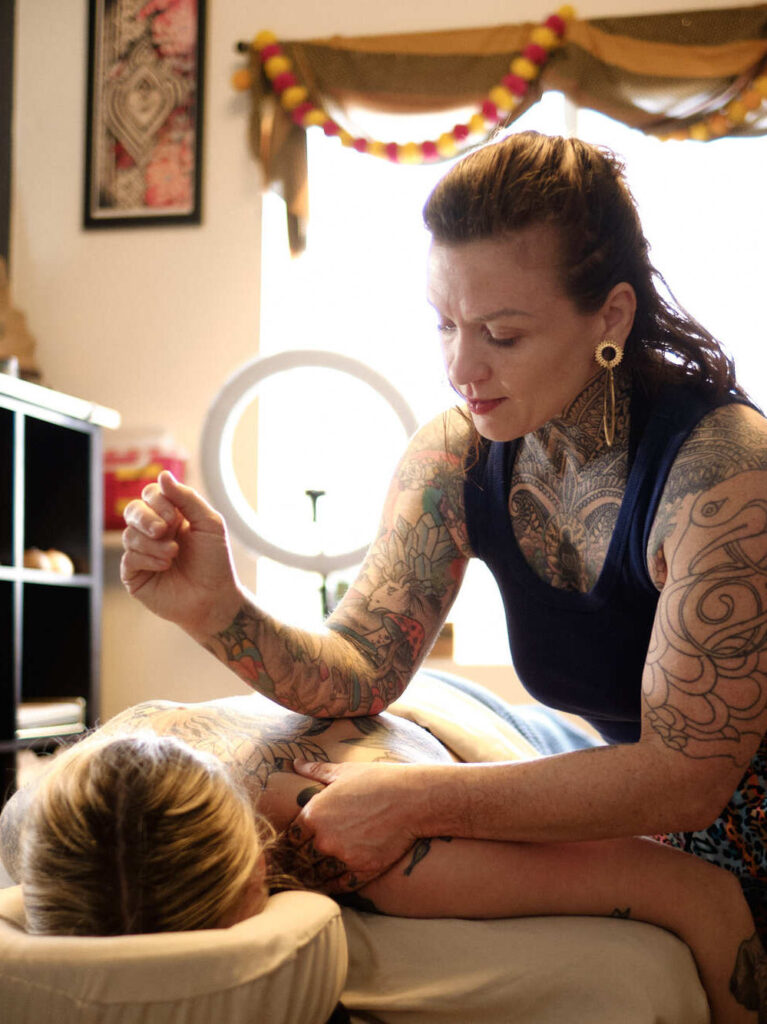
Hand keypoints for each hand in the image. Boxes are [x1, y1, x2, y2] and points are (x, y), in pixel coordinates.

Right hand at [121, 471, 241, 638]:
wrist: (215, 598)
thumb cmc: (215, 562)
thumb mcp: (209, 523)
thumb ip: (187, 498)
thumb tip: (162, 475)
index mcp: (171, 516)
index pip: (150, 494)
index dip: (158, 500)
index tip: (175, 516)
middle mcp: (153, 532)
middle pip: (132, 510)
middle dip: (147, 518)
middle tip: (165, 529)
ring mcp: (142, 553)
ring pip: (129, 534)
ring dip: (153, 543)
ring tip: (173, 555)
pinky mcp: (135, 575)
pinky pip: (129, 557)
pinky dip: (148, 559)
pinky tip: (165, 566)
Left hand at [288, 759, 425, 890]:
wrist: (412, 798)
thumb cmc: (377, 780)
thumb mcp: (343, 771)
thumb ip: (316, 770)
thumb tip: (295, 762)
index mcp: (313, 814)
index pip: (289, 839)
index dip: (289, 845)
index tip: (291, 849)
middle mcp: (323, 839)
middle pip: (300, 860)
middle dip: (298, 864)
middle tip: (297, 868)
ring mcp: (342, 857)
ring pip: (317, 876)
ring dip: (313, 877)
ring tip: (310, 879)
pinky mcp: (362, 870)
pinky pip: (339, 886)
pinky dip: (333, 887)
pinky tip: (331, 884)